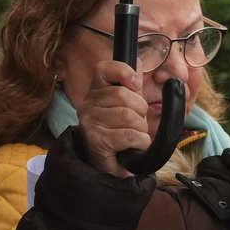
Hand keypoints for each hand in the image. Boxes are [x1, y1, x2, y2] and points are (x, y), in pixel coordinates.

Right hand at [78, 59, 150, 177]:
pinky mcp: (96, 140)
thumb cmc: (120, 135)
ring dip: (141, 129)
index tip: (135, 85)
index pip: (103, 68)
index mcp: (95, 91)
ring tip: (134, 136)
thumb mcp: (128, 106)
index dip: (123, 72)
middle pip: (123, 94)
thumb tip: (137, 61)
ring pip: (129, 116)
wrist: (111, 168)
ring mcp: (89, 122)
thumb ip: (131, 86)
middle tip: (137, 123)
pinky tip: (134, 146)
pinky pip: (130, 135)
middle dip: (141, 110)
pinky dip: (141, 142)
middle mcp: (87, 104)